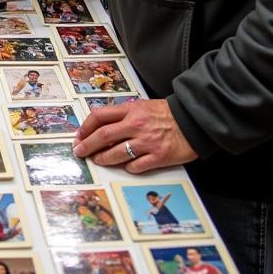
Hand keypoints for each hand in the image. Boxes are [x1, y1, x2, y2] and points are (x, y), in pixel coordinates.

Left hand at [72, 98, 196, 173]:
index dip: (86, 127)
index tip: (79, 135)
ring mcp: (147, 142)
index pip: (100, 116)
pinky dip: (126, 167)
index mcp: (131, 110)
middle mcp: (136, 125)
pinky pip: (135, 166)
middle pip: (103, 136)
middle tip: (79, 152)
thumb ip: (124, 114)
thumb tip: (102, 126)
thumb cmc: (166, 113)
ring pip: (116, 154)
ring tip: (97, 160)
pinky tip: (124, 166)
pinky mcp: (159, 157)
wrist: (193, 121)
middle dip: (87, 145)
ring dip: (103, 158)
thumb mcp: (142, 106)